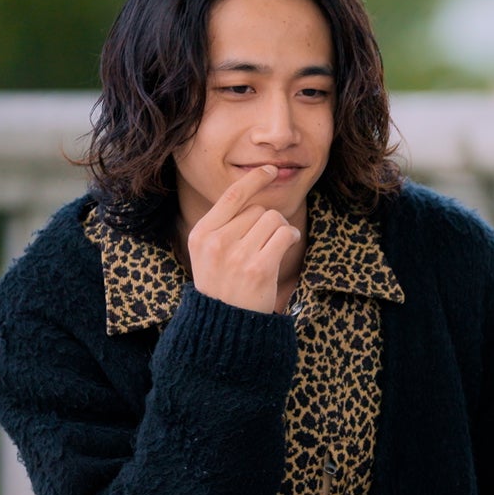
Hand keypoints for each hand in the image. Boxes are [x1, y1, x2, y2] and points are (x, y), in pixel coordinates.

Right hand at [185, 165, 301, 312]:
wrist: (224, 324)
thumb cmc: (222, 284)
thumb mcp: (208, 253)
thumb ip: (224, 225)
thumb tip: (253, 194)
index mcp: (201, 234)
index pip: (231, 195)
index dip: (254, 179)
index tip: (269, 170)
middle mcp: (216, 241)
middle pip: (258, 209)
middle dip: (268, 222)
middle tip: (266, 242)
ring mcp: (237, 255)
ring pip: (273, 219)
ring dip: (281, 230)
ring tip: (275, 247)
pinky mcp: (258, 268)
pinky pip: (285, 234)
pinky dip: (291, 237)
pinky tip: (287, 246)